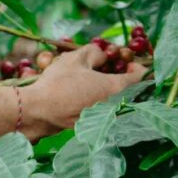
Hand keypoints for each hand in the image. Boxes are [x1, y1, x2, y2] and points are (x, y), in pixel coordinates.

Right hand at [0, 41, 148, 148]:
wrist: (37, 111)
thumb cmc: (58, 83)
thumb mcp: (76, 59)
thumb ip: (95, 52)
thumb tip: (103, 56)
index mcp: (116, 88)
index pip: (139, 77)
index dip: (136, 65)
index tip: (127, 60)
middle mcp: (114, 106)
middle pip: (128, 90)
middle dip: (123, 77)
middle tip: (111, 67)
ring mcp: (102, 118)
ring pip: (114, 100)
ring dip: (109, 89)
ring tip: (95, 78)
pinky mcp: (90, 124)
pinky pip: (101, 109)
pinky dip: (98, 100)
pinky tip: (83, 92)